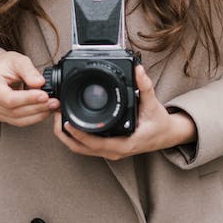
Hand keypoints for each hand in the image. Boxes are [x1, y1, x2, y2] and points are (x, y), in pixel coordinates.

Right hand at [0, 50, 53, 126]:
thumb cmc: (5, 64)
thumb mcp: (18, 60)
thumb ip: (29, 71)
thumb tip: (40, 83)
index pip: (8, 98)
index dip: (28, 99)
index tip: (44, 95)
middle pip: (14, 111)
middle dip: (37, 108)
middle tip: (54, 102)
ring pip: (18, 120)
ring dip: (38, 114)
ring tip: (52, 106)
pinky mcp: (2, 116)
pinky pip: (19, 121)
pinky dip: (34, 117)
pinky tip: (44, 110)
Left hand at [51, 65, 196, 160]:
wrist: (166, 136)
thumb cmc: (159, 124)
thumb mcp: (153, 104)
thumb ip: (145, 87)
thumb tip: (138, 70)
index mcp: (124, 144)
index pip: (96, 144)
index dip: (79, 134)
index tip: (66, 121)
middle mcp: (114, 151)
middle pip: (81, 148)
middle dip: (65, 133)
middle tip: (56, 113)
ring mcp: (110, 152)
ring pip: (81, 149)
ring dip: (67, 135)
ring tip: (58, 116)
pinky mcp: (107, 148)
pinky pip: (86, 146)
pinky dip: (74, 136)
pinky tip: (68, 123)